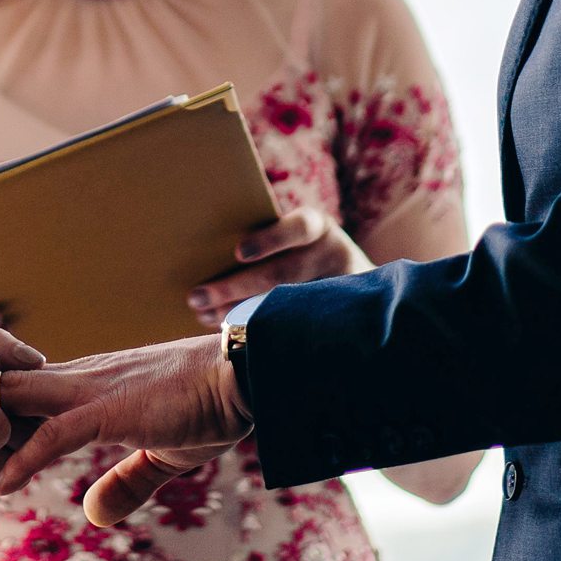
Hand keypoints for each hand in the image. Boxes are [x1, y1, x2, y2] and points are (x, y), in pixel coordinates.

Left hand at [0, 335, 251, 525]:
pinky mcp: (109, 410)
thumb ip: (126, 482)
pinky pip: (54, 434)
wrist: (242, 376)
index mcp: (85, 385)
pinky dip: (22, 460)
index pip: (16, 391)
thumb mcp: (162, 453)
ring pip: (13, 401)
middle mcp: (77, 380)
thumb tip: (92, 514)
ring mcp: (90, 391)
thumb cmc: (208, 406)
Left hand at [187, 208, 370, 323]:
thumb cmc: (306, 252)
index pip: (299, 227)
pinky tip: (234, 335)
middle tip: (197, 297)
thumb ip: (270, 239)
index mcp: (316, 226)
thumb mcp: (299, 237)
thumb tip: (207, 249)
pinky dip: (264, 331)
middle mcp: (331, 254)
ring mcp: (339, 288)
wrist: (363, 285)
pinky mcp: (341, 316)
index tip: (239, 253)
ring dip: (239, 311)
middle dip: (235, 286)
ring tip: (204, 315)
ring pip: (286, 305)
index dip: (270, 240)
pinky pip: (298, 328)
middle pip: (283, 273)